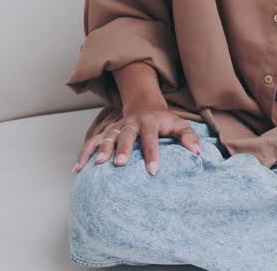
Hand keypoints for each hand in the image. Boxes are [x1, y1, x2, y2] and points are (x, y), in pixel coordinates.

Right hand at [72, 100, 201, 175]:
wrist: (145, 105)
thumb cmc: (165, 121)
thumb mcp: (180, 125)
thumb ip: (189, 137)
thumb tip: (198, 153)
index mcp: (151, 122)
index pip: (151, 139)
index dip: (152, 155)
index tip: (153, 171)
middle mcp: (132, 123)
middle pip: (126, 135)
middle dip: (122, 149)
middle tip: (120, 164)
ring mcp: (117, 126)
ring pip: (107, 136)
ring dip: (101, 149)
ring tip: (97, 164)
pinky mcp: (106, 131)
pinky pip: (92, 141)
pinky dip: (84, 153)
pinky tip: (78, 168)